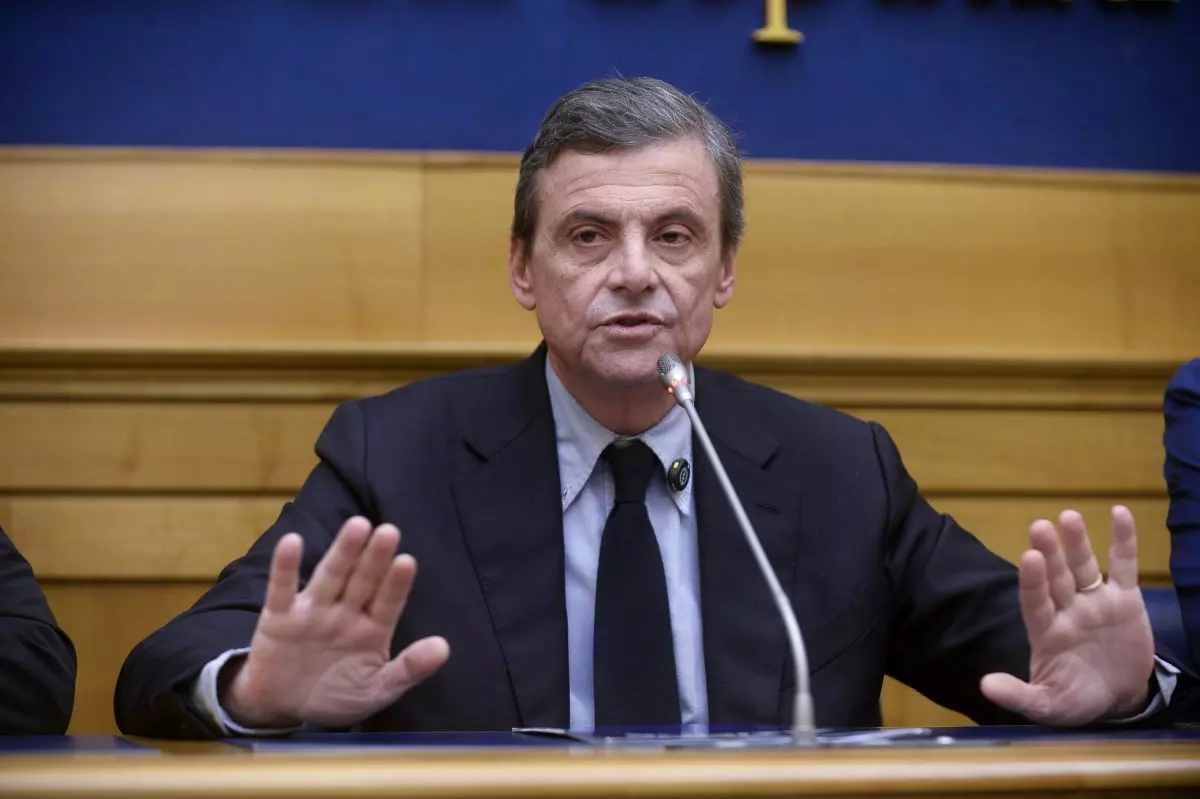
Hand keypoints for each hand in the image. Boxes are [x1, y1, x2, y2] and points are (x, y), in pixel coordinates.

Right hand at [222, 517, 449, 728]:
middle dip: (375, 557)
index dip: (397, 583)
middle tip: (389, 531)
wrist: (283, 706)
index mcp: (373, 628)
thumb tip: (444, 648)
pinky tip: (293, 542)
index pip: (389, 601)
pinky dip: (286, 567)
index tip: (407, 561)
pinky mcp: (279, 616)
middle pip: (363, 581)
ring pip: (331, 577)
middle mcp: (346, 612)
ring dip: (343, 552)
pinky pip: (282, 589)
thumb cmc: (337, 694)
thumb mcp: (377, 689)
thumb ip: (408, 669)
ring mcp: (313, 611)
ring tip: (358, 526)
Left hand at [981, 506, 1154, 724]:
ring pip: (1084, 566)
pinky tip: (1119, 513)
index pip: (1035, 601)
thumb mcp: (1047, 705)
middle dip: (1050, 553)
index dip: (1032, 581)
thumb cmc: (1076, 698)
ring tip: (1069, 516)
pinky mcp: (1124, 599)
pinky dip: (1123, 541)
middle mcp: (1066, 609)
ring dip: (1078, 542)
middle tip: (1039, 527)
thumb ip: (1019, 695)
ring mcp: (1094, 601)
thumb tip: (985, 686)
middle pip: (1056, 577)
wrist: (1118, 698)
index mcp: (1046, 631)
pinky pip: (1123, 566)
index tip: (1029, 557)